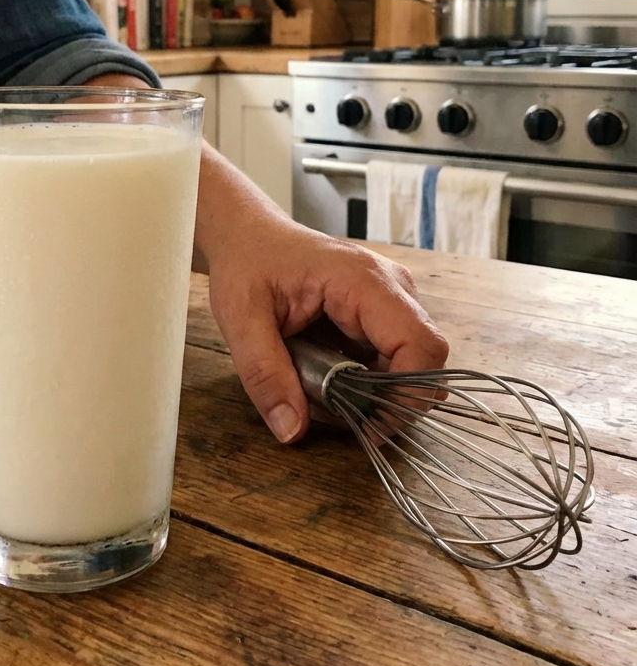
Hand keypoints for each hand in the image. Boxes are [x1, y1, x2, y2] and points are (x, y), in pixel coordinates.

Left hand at [193, 145, 448, 443]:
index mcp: (363, 280)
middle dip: (388, 400)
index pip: (421, 344)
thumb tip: (291, 429)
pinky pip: (391, 360)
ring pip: (410, 364)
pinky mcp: (382, 314)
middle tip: (339, 416)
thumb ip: (265, 374)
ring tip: (321, 392)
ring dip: (373, 393)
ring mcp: (391, 299)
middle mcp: (391, 287)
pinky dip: (365, 382)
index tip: (370, 427)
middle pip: (424, 359)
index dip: (407, 394)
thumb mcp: (241, 319)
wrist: (249, 236)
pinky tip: (326, 378)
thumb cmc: (248, 264)